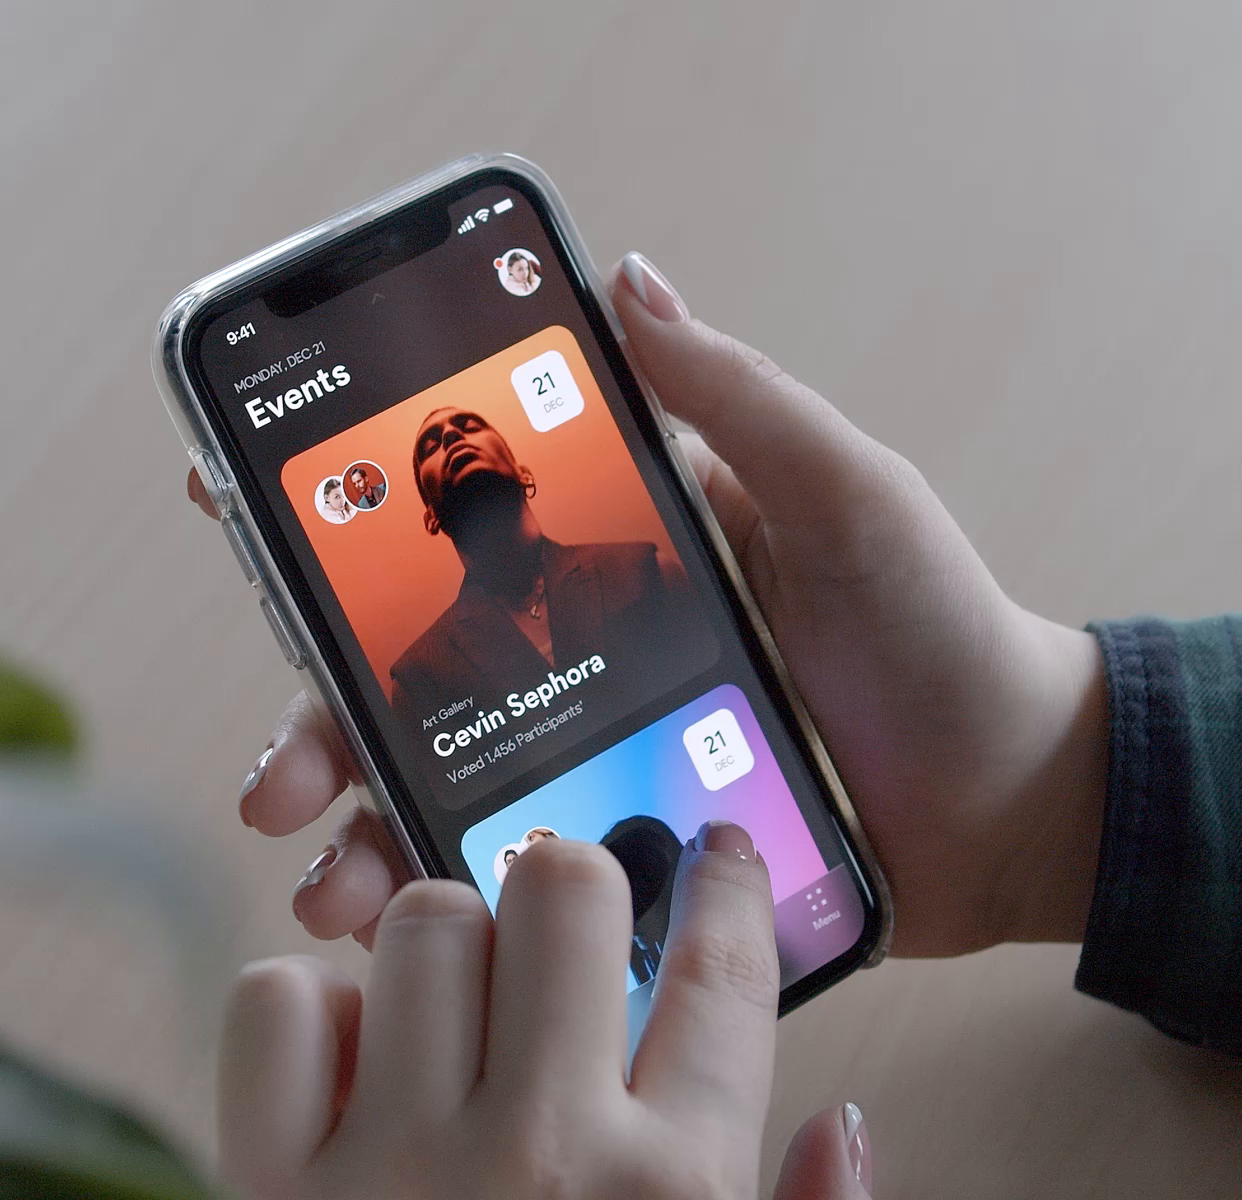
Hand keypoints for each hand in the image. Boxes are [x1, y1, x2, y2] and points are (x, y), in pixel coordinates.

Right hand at [196, 252, 1107, 954]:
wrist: (1011, 800)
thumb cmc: (937, 630)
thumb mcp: (844, 492)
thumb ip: (737, 398)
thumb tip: (629, 278)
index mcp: (619, 557)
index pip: (456, 530)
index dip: (343, 520)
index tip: (231, 501)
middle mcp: (588, 655)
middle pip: (415, 678)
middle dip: (320, 717)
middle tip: (275, 773)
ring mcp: (605, 763)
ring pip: (446, 790)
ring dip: (362, 829)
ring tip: (323, 877)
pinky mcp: (635, 858)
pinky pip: (521, 880)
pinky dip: (453, 906)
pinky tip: (406, 934)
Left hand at [218, 824, 873, 1198]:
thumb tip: (845, 1126)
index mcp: (675, 1191)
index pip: (723, 976)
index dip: (727, 885)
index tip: (716, 847)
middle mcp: (540, 1153)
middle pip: (563, 891)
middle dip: (572, 890)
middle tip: (565, 931)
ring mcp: (397, 1166)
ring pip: (422, 920)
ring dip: (444, 946)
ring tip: (458, 1013)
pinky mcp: (273, 1189)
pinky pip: (277, 1002)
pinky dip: (309, 1014)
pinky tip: (356, 1069)